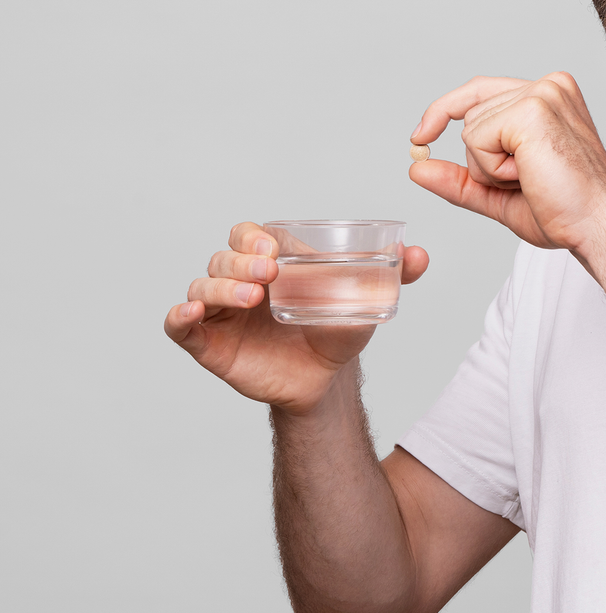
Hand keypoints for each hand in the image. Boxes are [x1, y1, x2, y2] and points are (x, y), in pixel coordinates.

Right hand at [164, 221, 429, 414]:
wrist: (324, 378)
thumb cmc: (335, 328)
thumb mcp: (364, 299)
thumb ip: (394, 275)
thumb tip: (419, 254)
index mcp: (270, 260)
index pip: (250, 235)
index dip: (255, 237)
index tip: (275, 249)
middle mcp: (240, 278)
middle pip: (224, 257)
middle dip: (242, 261)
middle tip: (268, 273)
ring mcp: (221, 310)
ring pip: (204, 285)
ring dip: (221, 286)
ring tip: (251, 298)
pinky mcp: (208, 341)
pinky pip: (179, 325)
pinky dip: (180, 315)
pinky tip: (191, 314)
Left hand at [408, 73, 605, 258]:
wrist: (597, 228)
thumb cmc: (565, 212)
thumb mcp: (500, 194)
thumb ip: (461, 179)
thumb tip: (417, 168)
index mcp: (550, 95)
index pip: (481, 90)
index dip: (445, 109)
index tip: (421, 135)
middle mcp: (549, 85)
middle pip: (471, 114)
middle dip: (482, 160)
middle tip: (528, 181)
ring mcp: (542, 93)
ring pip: (471, 129)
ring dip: (490, 168)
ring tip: (533, 179)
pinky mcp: (532, 109)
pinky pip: (477, 139)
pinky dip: (492, 169)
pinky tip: (529, 176)